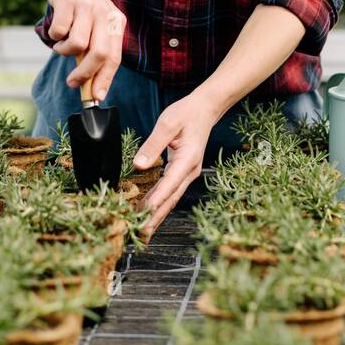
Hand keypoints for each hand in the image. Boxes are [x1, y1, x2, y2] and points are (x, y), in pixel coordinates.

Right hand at [35, 0, 125, 101]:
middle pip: (99, 54)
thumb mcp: (94, 23)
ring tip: (61, 45)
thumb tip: (90, 86)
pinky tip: (55, 31)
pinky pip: (60, 31)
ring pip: (77, 45)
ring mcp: (88, 7)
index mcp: (117, 22)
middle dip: (85, 75)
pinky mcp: (69, 1)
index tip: (96, 97)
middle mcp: (106, 14)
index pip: (115, 58)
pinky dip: (54, 37)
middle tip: (72, 82)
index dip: (105, 80)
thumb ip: (94, 49)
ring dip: (64, 51)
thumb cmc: (79, 5)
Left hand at [134, 92, 219, 237]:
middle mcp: (190, 171)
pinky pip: (169, 192)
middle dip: (156, 218)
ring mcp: (187, 174)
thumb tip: (139, 164)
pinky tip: (147, 212)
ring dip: (156, 215)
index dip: (157, 198)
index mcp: (188, 159)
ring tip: (141, 231)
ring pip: (170, 199)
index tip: (145, 212)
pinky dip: (158, 203)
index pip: (170, 183)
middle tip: (141, 234)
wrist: (205, 110)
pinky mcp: (182, 173)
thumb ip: (153, 144)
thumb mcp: (168, 123)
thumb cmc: (187, 114)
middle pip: (171, 199)